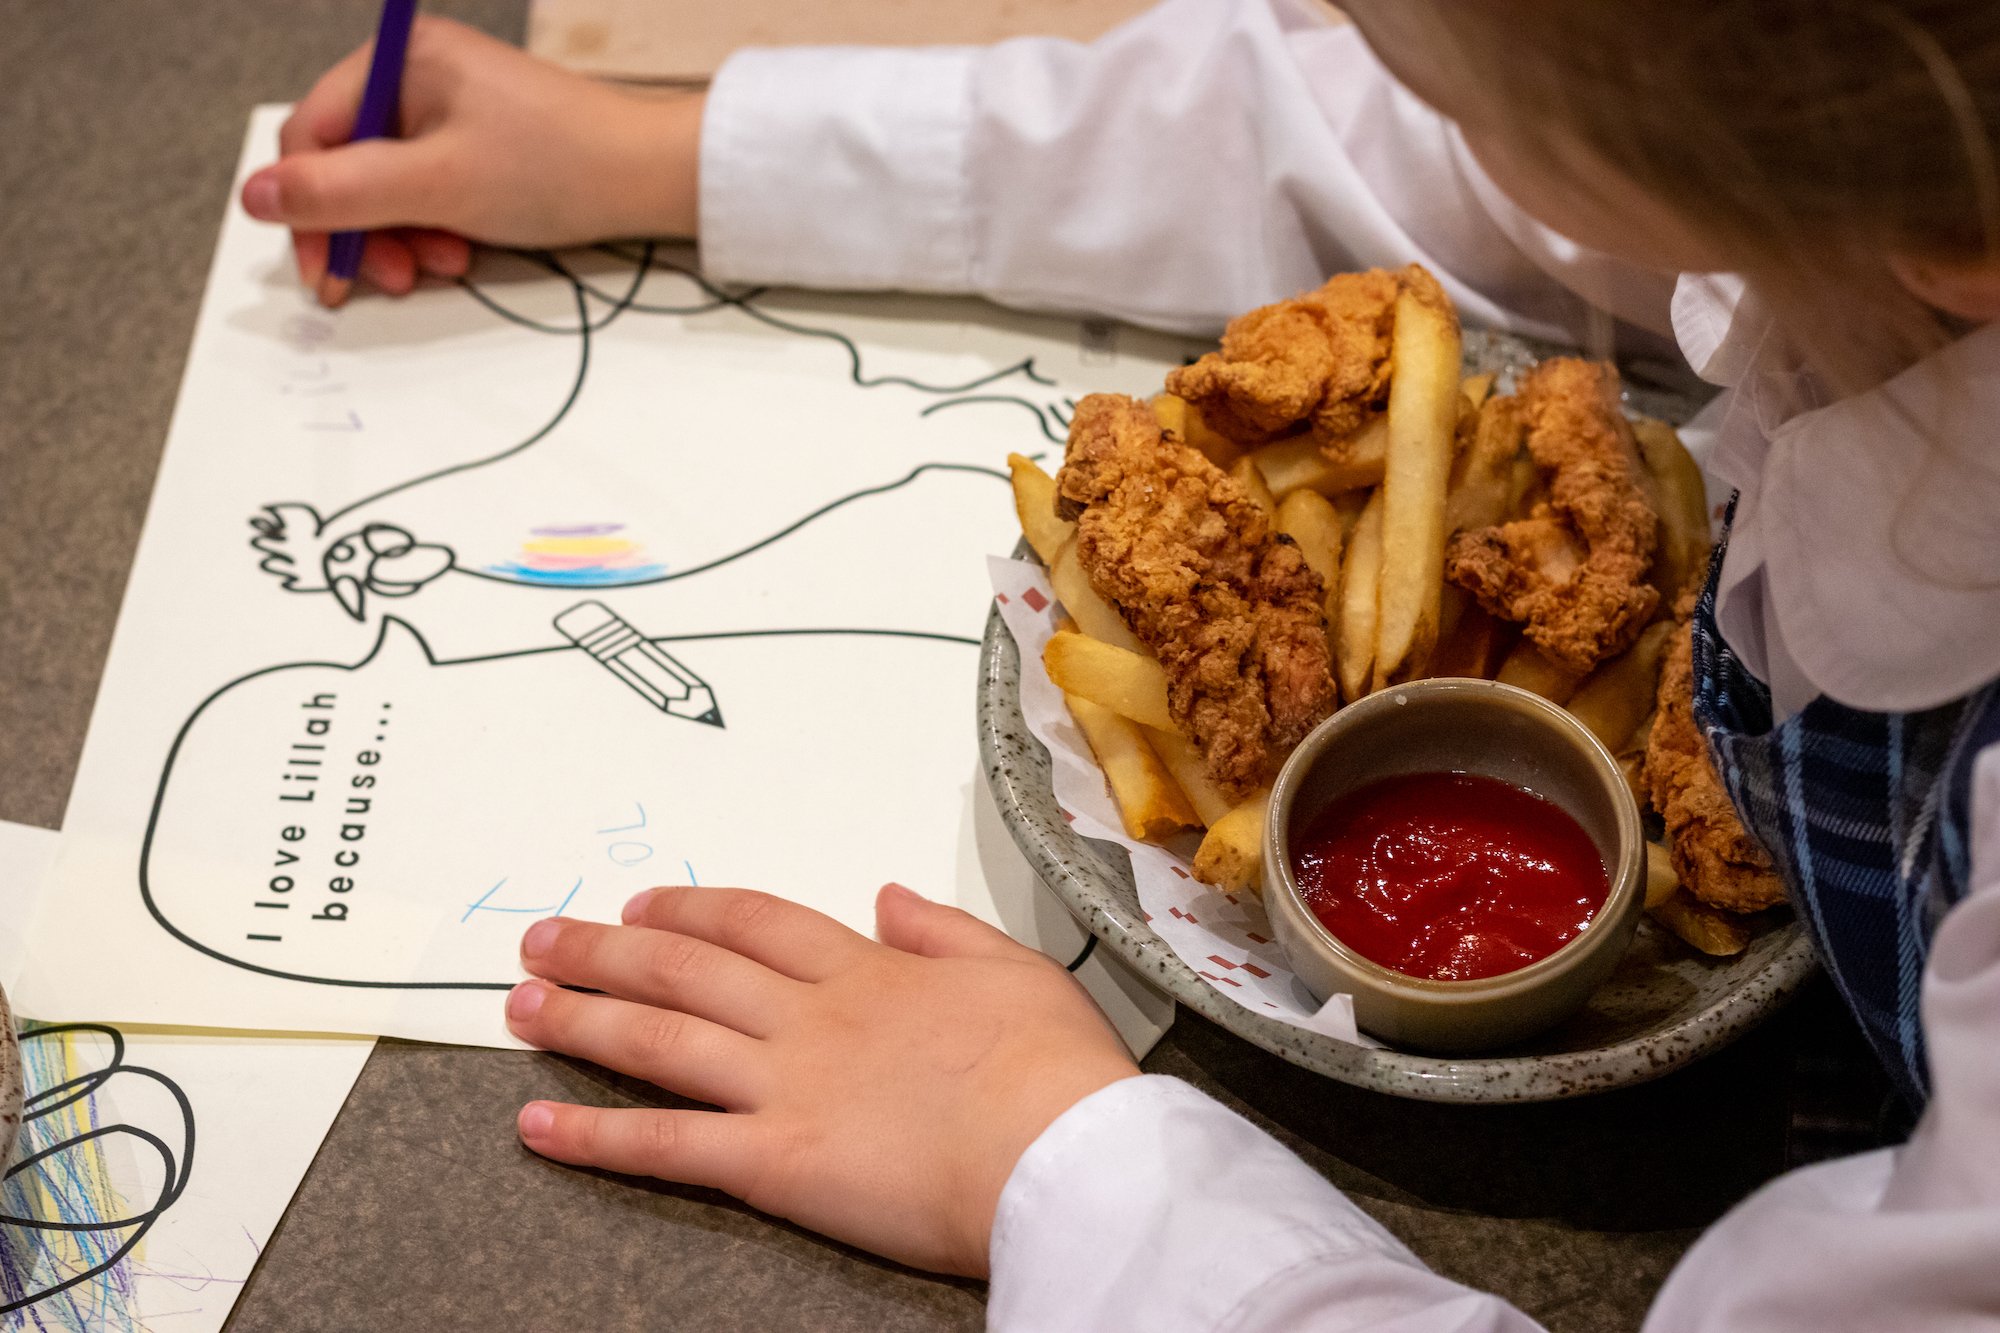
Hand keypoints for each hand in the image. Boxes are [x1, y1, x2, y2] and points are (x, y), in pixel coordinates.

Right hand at [240, 17, 702, 298]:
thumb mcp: (436, 186)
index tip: (327, 275)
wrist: (654, 177)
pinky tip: (464, 252)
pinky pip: (429, 190)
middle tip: (394, 280)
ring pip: (388, 186)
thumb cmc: (555, 168)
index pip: (311, 136)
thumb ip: (340, 193)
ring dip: (403, 238)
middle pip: (346, 163)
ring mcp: (450, 109)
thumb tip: (252, 195)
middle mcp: (417, 74)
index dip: (307, 210)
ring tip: (445, 266)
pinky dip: (436, 228)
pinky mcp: (480, 142)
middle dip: (365, 230)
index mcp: (399, 60)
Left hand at [505, 883, 1139, 1276]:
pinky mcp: (775, 1162)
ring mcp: (787, 1086)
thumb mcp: (1017, 971)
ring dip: (582, 1018)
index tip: (643, 902)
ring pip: (660, 1039)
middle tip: (543, 939)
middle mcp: (812, 1019)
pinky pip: (666, 1144)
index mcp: (868, 972)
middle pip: (686, 967)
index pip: (755, 924)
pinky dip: (595, 1135)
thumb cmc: (1056, 1072)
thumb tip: (890, 897)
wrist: (1066, 1152)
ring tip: (519, 1006)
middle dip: (605, 949)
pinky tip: (540, 1125)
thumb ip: (943, 931)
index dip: (690, 908)